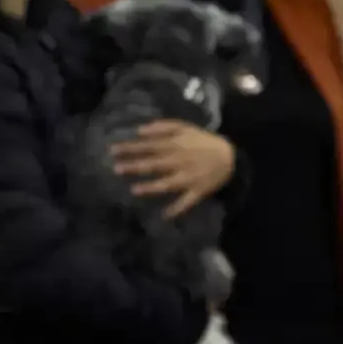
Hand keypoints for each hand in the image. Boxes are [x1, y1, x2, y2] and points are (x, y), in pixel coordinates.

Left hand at [111, 120, 234, 217]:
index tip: (112, 151)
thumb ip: (162, 127)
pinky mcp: (197, 191)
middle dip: (134, 166)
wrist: (230, 156)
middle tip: (116, 169)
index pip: (148, 146)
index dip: (130, 148)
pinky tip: (165, 216)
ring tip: (134, 190)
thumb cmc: (202, 141)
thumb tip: (139, 130)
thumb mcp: (184, 127)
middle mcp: (179, 162)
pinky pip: (187, 202)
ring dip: (151, 187)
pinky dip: (178, 209)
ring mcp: (188, 178)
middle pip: (153, 164)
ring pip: (167, 183)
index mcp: (175, 146)